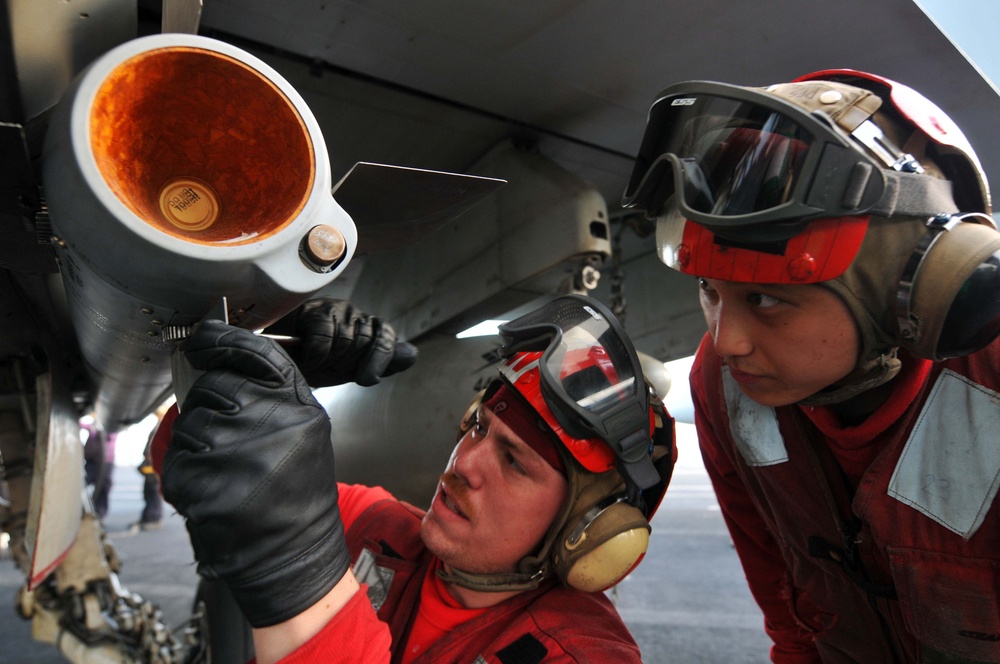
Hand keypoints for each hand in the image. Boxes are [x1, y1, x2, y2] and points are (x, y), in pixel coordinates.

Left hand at [161, 320, 348, 627]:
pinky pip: (177, 459)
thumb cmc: (294, 489)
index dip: (222, 339)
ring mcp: (236, 454)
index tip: (203, 338)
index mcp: (298, 407)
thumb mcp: (303, 430)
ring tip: (230, 472)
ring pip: (190, 423)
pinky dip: (187, 474)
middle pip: (213, 387)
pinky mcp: (205, 484)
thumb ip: (270, 393)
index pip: (254, 352)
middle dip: (212, 408)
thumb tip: (217, 360)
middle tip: (235, 444)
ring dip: (199, 444)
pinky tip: (216, 490)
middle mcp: (271, 424)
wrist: (293, 552)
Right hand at [264, 299, 416, 386]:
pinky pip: (325, 337)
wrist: (278, 359)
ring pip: (346, 340)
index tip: (367, 380)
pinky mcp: (314, 310)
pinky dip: (316, 355)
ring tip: (314, 364)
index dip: (380, 358)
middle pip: (366, 341)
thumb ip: (381, 363)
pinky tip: (305, 358)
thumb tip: (412, 353)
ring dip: (329, 361)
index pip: (386, 336)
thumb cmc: (313, 362)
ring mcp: (334, 309)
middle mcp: (353, 314)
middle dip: (348, 364)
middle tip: (328, 369)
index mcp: (365, 327)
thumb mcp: (349, 368)